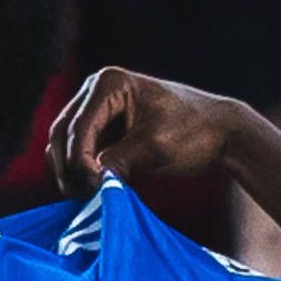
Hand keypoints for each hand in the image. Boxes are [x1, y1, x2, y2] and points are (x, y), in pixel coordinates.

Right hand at [50, 64, 251, 192]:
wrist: (219, 133)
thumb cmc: (193, 132)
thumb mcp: (154, 147)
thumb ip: (118, 160)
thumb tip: (89, 180)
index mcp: (109, 83)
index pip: (78, 127)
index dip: (79, 160)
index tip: (93, 187)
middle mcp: (96, 91)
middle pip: (61, 134)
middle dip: (68, 167)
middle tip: (83, 196)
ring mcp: (97, 110)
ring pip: (64, 145)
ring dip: (71, 172)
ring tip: (89, 196)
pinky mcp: (103, 130)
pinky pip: (79, 153)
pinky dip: (81, 172)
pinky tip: (93, 191)